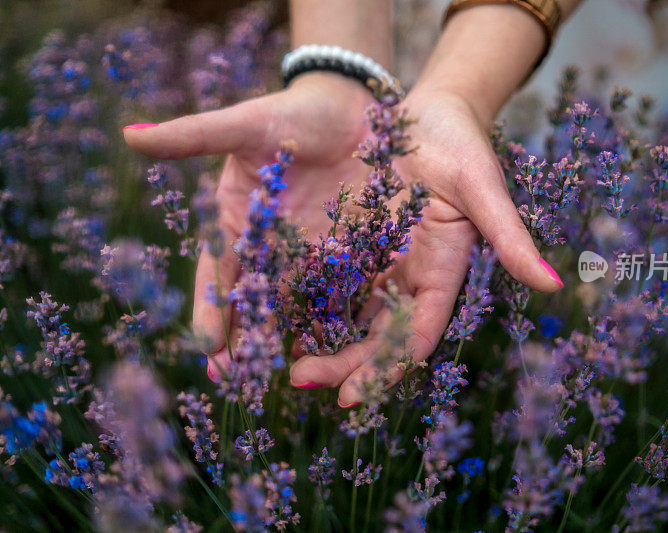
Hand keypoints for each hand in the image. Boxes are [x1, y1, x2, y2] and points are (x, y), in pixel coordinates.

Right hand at [124, 73, 374, 379]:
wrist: (348, 106)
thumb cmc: (289, 115)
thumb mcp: (243, 124)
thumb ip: (194, 136)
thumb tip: (131, 135)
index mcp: (239, 225)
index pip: (218, 276)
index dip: (210, 310)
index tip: (205, 346)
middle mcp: (272, 248)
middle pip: (254, 302)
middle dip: (244, 341)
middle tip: (237, 381)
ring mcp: (311, 254)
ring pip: (297, 306)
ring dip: (290, 340)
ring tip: (287, 377)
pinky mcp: (353, 252)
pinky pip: (345, 290)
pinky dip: (340, 319)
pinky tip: (339, 348)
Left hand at [288, 87, 563, 405]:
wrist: (430, 111)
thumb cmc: (464, 145)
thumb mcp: (484, 188)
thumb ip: (510, 238)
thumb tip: (554, 285)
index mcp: (441, 276)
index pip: (412, 338)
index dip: (384, 369)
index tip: (349, 396)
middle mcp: (406, 277)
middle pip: (372, 335)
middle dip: (339, 362)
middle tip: (298, 375)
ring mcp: (376, 260)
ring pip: (342, 311)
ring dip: (313, 336)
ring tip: (274, 354)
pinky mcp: (347, 238)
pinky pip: (320, 273)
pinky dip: (298, 294)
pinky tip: (266, 306)